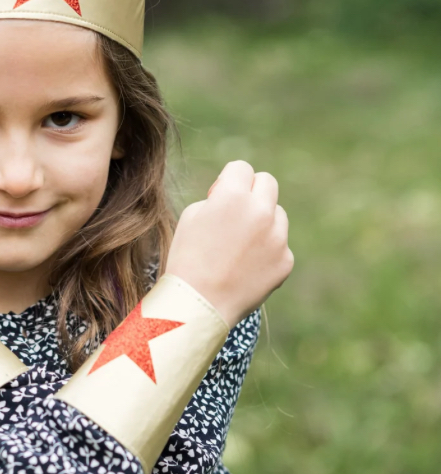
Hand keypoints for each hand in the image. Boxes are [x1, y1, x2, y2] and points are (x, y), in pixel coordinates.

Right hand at [164, 160, 293, 327]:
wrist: (198, 305)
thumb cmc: (187, 260)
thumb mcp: (191, 217)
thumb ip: (218, 199)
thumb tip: (238, 196)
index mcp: (233, 196)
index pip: (241, 168)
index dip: (228, 181)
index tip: (220, 195)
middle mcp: (261, 211)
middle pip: (267, 182)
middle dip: (252, 192)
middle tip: (236, 212)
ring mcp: (278, 237)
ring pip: (277, 214)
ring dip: (262, 222)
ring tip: (237, 248)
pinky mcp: (286, 260)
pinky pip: (279, 246)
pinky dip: (266, 252)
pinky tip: (245, 268)